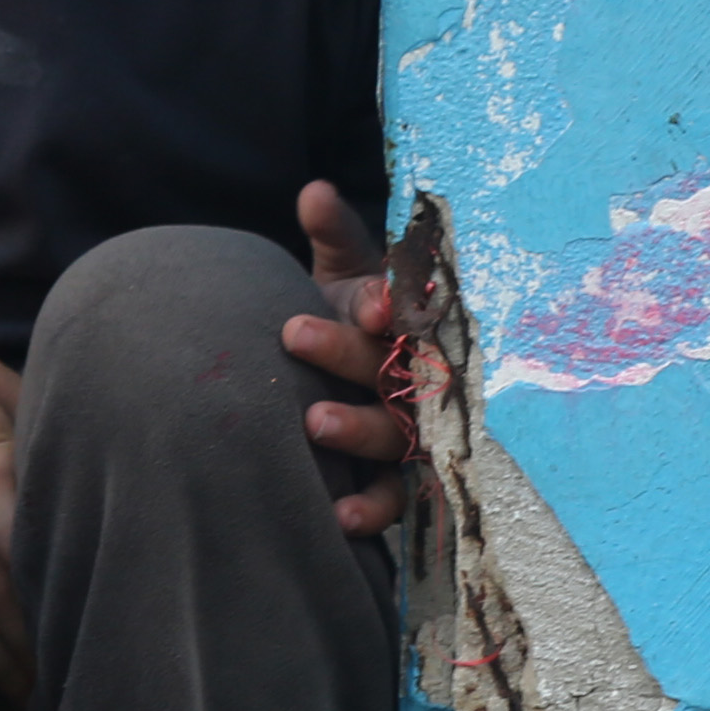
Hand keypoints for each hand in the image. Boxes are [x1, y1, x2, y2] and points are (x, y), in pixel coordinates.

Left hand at [288, 178, 420, 540]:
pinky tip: (336, 518)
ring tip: (310, 422)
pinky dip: (369, 511)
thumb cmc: (349, 316)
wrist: (337, 369)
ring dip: (357, 429)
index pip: (408, 310)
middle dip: (346, 353)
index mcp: (407, 321)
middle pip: (391, 367)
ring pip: (394, 433)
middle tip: (293, 333)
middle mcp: (416, 375)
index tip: (367, 300)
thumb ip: (333, 234)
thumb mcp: (343, 271)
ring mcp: (410, 428)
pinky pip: (392, 499)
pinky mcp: (396, 478)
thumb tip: (314, 192)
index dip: (390, 305)